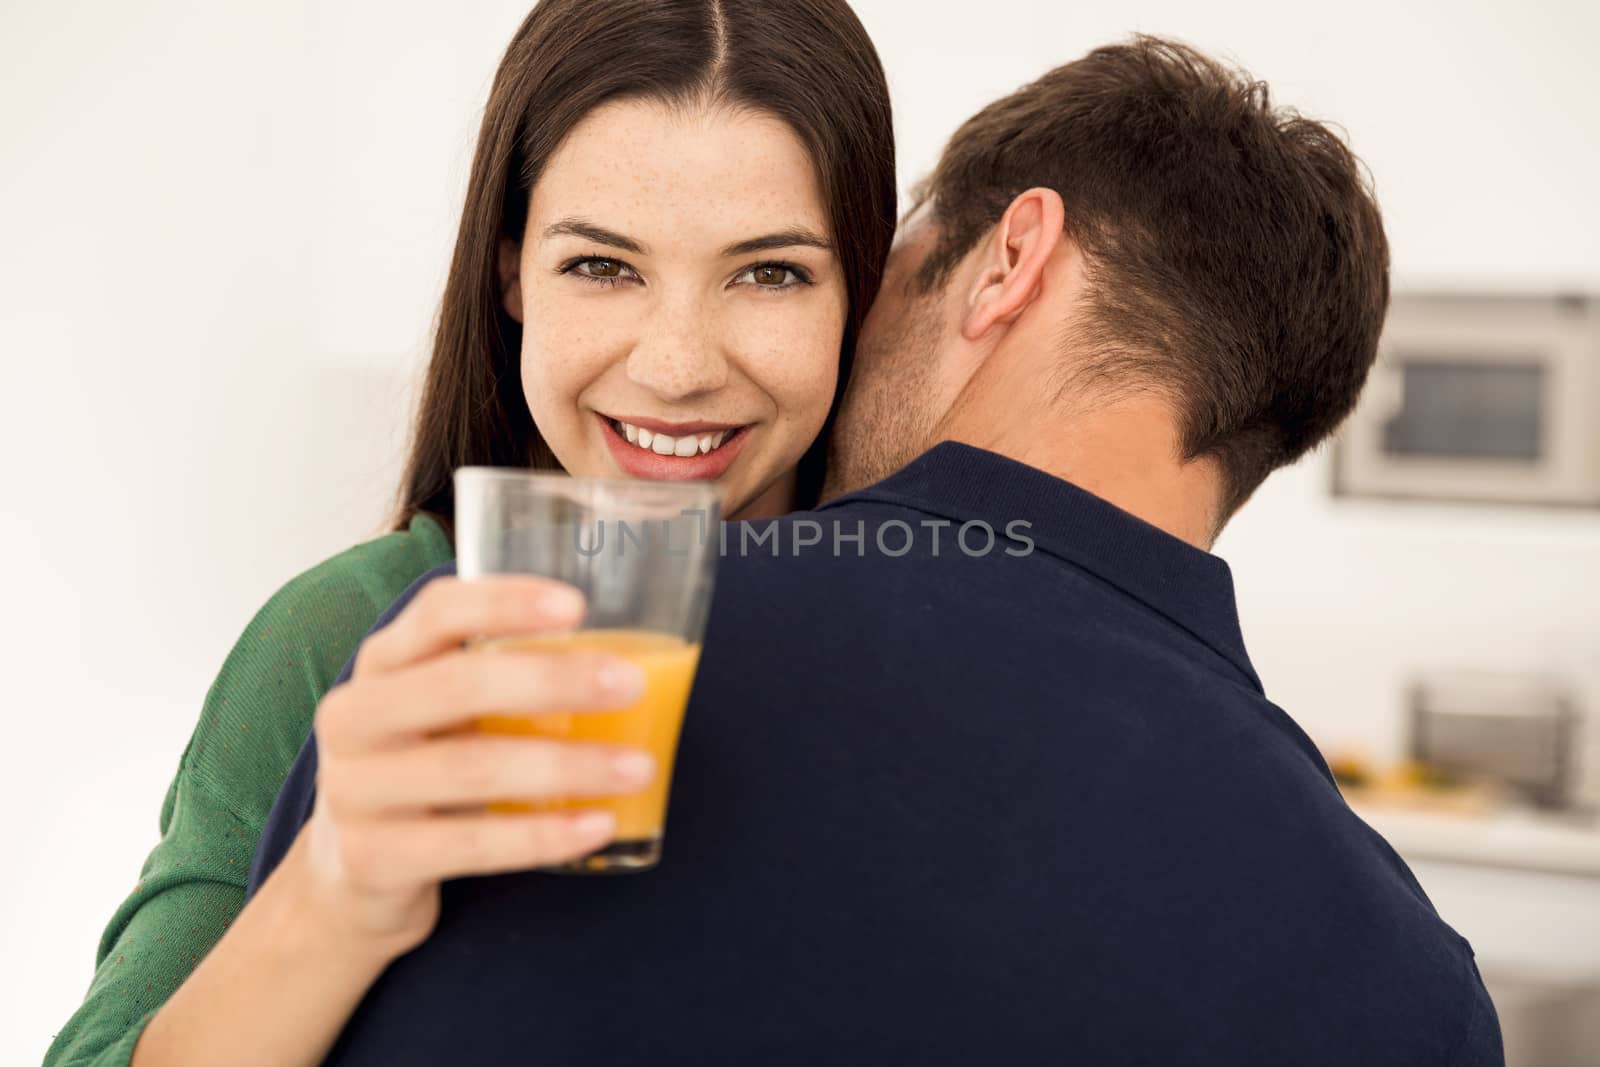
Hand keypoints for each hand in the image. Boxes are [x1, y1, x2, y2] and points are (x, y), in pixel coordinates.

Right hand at [283, 575, 654, 961]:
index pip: (438, 611)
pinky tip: (598, 826)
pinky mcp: (371, 859)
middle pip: (457, 685)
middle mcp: (356, 716)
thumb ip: (506, 676)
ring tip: (638, 768)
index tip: (578, 606)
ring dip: (567, 766)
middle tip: (631, 684)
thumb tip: (639, 656)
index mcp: (383, 662)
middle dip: (552, 681)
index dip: (505, 602)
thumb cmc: (426, 767)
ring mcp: (355, 790)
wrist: (352, 876)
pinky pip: (469, 845)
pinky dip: (541, 836)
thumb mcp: (446, 712)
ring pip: (470, 769)